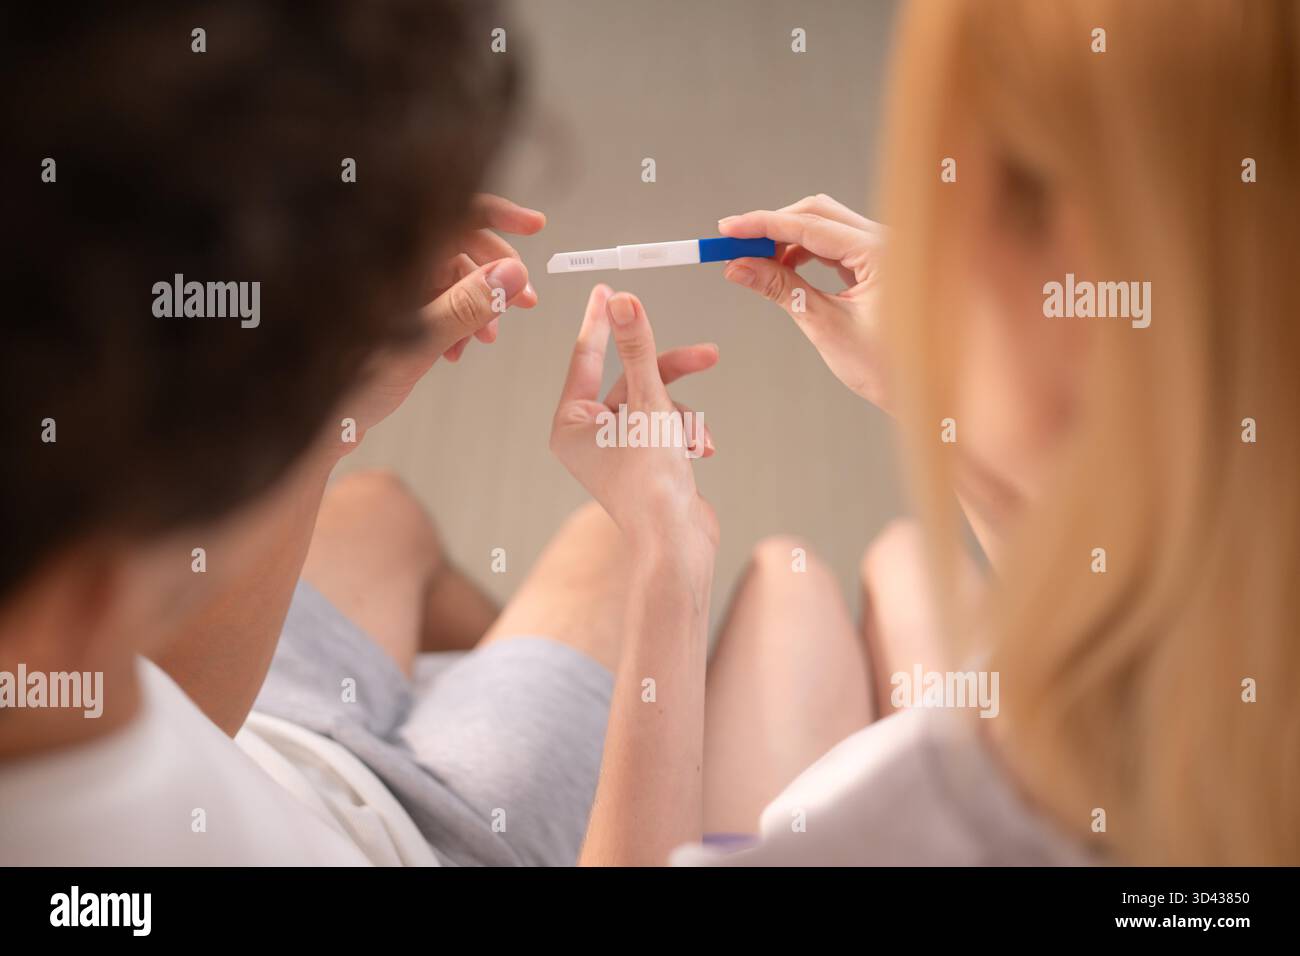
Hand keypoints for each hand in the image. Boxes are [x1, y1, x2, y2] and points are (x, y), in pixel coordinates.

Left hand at [327, 194, 544, 457]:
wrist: (295, 425)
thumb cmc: (334, 387)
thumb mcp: (413, 346)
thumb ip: (466, 306)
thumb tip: (512, 275)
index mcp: (377, 249)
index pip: (447, 207)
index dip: (496, 212)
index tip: (534, 226)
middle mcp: (373, 253)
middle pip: (450, 238)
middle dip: (492, 272)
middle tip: (525, 303)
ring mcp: (373, 277)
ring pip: (441, 270)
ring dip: (473, 301)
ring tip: (486, 341)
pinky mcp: (375, 301)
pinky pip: (424, 293)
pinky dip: (448, 316)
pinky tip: (456, 349)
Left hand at [550, 285, 718, 554]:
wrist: (678, 543)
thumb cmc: (653, 482)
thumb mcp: (648, 403)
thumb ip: (637, 349)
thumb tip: (624, 301)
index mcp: (570, 425)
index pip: (586, 358)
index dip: (602, 321)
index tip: (609, 289)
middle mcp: (587, 438)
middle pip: (631, 381)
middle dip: (670, 375)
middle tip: (706, 354)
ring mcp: (615, 452)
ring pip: (656, 404)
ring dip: (682, 417)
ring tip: (695, 441)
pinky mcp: (643, 464)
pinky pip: (666, 428)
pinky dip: (686, 435)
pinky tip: (700, 453)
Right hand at [718, 193, 888, 410]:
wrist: (928, 389)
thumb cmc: (890, 367)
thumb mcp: (826, 326)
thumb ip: (781, 289)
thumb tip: (738, 267)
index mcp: (881, 252)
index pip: (810, 224)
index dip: (763, 225)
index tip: (727, 230)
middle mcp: (887, 240)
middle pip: (818, 213)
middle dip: (773, 227)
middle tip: (734, 246)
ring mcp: (884, 249)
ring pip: (825, 225)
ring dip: (787, 239)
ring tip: (755, 264)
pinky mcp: (879, 262)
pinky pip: (836, 244)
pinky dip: (805, 252)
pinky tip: (783, 268)